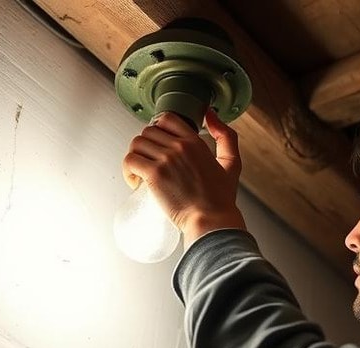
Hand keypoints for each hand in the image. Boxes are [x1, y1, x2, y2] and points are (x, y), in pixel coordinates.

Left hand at [122, 109, 245, 246]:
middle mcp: (180, 147)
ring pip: (136, 144)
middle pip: (148, 131)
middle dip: (145, 146)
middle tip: (147, 162)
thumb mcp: (231, 163)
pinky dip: (127, 170)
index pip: (167, 119)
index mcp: (195, 142)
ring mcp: (166, 159)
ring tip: (140, 172)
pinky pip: (130, 161)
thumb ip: (226, 136)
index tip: (156, 144)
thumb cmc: (220, 199)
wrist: (211, 220)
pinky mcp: (154, 174)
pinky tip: (135, 181)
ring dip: (134, 157)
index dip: (157, 129)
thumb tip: (210, 114)